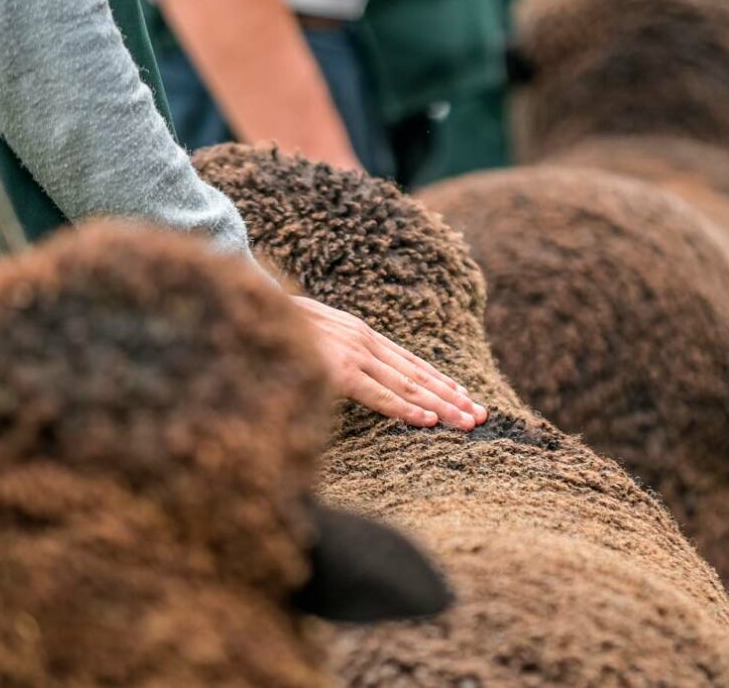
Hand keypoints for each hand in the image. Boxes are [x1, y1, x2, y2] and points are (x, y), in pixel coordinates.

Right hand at [290, 296, 487, 430]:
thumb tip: (344, 369)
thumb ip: (334, 350)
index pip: (412, 362)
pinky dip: (404, 409)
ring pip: (408, 387)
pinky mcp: (337, 371)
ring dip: (441, 407)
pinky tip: (427, 421)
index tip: (467, 397)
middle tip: (481, 416)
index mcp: (361, 335)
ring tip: (467, 422)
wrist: (246, 305)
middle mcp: (364, 342)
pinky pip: (378, 394)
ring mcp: (353, 355)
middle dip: (453, 398)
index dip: (441, 381)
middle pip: (419, 376)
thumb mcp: (314, 334)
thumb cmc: (274, 326)